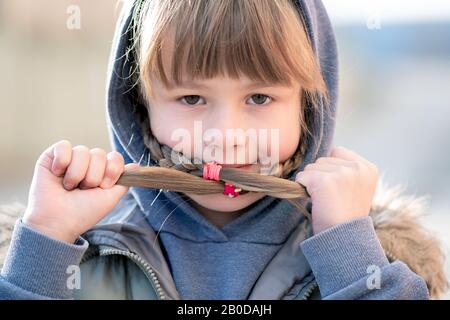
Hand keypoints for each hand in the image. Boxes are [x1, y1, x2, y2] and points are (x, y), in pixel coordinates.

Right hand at [22, 140, 137, 242]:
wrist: (58, 221)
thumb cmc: (83, 213)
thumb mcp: (110, 198)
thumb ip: (124, 181)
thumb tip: (136, 165)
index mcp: (102, 172)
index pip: (115, 157)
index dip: (112, 170)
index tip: (103, 186)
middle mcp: (87, 164)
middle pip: (99, 153)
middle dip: (93, 176)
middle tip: (83, 190)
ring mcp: (70, 160)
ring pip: (82, 151)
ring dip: (77, 173)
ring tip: (69, 187)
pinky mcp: (51, 157)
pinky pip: (63, 146)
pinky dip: (62, 162)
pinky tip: (57, 174)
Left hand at [296, 146, 377, 233]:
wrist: (345, 239)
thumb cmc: (346, 216)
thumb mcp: (356, 188)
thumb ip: (346, 170)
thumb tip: (320, 160)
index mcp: (368, 168)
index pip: (338, 151)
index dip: (331, 169)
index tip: (337, 188)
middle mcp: (357, 167)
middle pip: (323, 159)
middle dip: (320, 176)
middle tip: (331, 198)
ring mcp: (341, 173)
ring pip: (311, 167)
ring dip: (311, 183)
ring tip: (325, 201)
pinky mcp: (324, 180)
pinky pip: (302, 177)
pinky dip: (303, 188)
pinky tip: (316, 201)